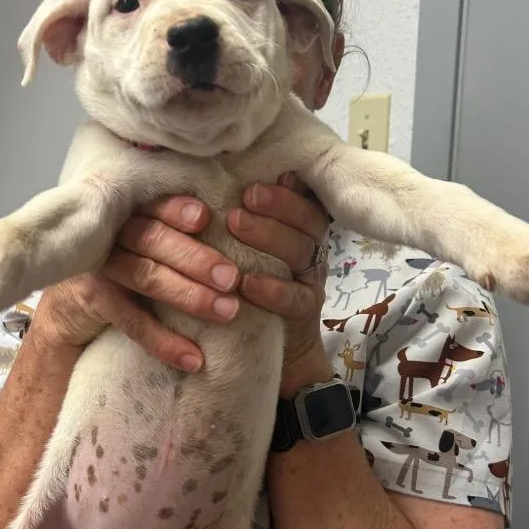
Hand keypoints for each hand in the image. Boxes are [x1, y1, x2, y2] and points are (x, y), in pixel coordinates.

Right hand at [31, 197, 240, 371]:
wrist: (67, 307)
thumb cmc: (125, 268)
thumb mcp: (145, 244)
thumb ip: (179, 233)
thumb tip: (244, 233)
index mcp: (129, 212)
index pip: (154, 205)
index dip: (177, 210)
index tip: (207, 218)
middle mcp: (111, 233)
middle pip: (154, 239)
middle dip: (196, 258)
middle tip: (233, 278)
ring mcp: (98, 266)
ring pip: (147, 276)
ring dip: (189, 295)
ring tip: (228, 312)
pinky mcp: (92, 300)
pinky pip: (132, 322)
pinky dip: (164, 342)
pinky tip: (194, 359)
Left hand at [228, 174, 333, 396]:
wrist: (277, 350)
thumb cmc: (251, 287)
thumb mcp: (247, 249)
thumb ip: (243, 219)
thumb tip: (217, 178)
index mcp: (301, 230)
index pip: (302, 200)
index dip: (280, 191)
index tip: (250, 185)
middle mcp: (311, 251)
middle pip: (305, 221)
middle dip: (273, 206)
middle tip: (240, 201)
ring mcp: (311, 282)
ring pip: (300, 252)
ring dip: (268, 236)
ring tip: (235, 225)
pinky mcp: (306, 315)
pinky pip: (295, 299)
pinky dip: (271, 289)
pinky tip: (247, 283)